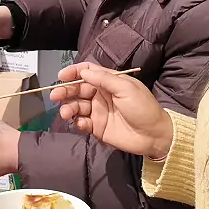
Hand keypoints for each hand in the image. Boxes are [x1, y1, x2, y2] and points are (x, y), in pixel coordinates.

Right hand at [50, 63, 172, 159]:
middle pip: (78, 89)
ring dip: (68, 108)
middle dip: (65, 91)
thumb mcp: (126, 89)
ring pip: (76, 106)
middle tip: (55, 96)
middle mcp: (101, 94)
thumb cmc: (144, 108)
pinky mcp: (97, 127)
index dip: (74, 72)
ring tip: (66, 113)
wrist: (154, 136)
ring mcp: (98, 111)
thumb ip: (104, 79)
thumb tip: (84, 72)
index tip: (62, 76)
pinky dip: (77, 122)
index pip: (88, 72)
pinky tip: (80, 123)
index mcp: (110, 82)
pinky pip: (81, 122)